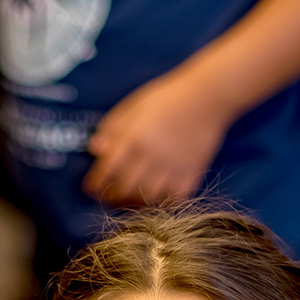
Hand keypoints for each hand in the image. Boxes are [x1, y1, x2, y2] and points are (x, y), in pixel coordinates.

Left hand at [83, 69, 233, 206]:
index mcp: (134, 135)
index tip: (91, 189)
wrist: (208, 96)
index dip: (95, 183)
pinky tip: (156, 198)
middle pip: (125, 188)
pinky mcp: (191, 174)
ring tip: (129, 200)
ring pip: (147, 197)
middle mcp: (152, 154)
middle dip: (112, 196)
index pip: (107, 168)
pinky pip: (173, 199)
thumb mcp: (133, 105)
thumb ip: (112, 127)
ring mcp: (173, 167)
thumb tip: (94, 150)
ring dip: (135, 203)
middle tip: (109, 197)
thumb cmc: (167, 97)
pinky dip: (162, 203)